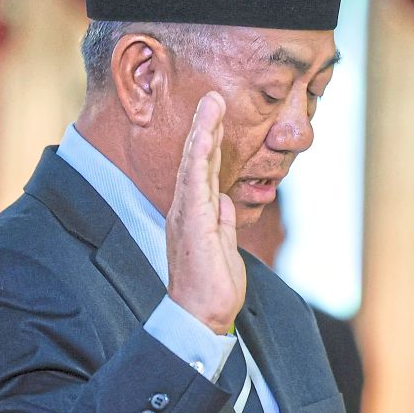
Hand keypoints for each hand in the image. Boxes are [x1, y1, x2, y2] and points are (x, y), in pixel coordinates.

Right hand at [166, 92, 245, 334]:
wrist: (201, 316)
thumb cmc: (212, 288)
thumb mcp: (225, 248)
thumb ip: (224, 223)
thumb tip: (226, 202)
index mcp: (197, 215)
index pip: (205, 172)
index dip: (212, 143)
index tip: (218, 116)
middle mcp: (187, 210)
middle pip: (199, 161)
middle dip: (207, 127)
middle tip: (214, 96)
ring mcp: (187, 214)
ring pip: (196, 164)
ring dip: (204, 131)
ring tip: (211, 101)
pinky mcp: (191, 222)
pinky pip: (195, 182)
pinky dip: (199, 155)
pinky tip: (204, 134)